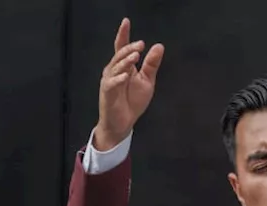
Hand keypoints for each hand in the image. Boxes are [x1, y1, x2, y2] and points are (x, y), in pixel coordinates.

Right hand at [95, 18, 163, 150]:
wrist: (123, 123)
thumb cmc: (132, 102)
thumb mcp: (147, 81)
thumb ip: (151, 65)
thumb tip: (159, 46)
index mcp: (123, 66)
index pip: (122, 47)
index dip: (123, 34)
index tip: (126, 22)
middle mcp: (114, 70)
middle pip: (119, 55)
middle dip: (129, 48)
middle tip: (141, 45)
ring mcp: (109, 81)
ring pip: (116, 67)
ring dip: (125, 61)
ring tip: (135, 56)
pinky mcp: (107, 93)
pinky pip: (112, 83)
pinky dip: (118, 79)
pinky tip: (126, 75)